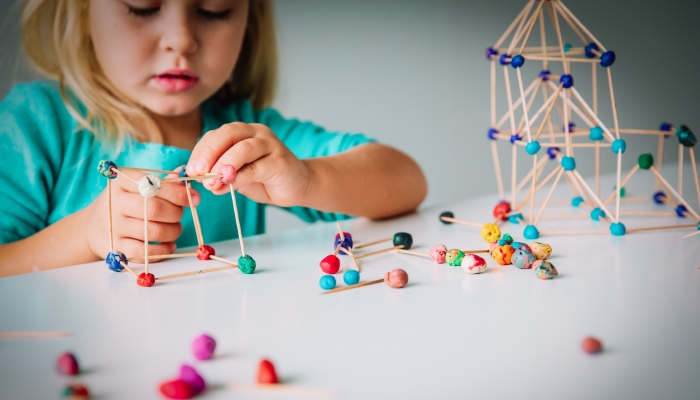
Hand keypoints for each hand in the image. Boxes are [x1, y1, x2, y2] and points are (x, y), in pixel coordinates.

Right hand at [84, 169, 199, 260]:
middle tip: (179, 215)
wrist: (93, 227)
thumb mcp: (138, 187)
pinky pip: (146, 252)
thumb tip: (185, 176)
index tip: (195, 199)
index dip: (179, 193)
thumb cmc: (125, 203)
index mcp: (122, 182)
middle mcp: (115, 202)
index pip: (155, 185)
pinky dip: (163, 250)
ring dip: (173, 232)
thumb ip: (162, 182)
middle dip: (176, 213)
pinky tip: (169, 245)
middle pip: (155, 209)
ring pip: (153, 232)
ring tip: (175, 229)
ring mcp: (114, 226)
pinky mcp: (115, 248)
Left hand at [185, 122, 309, 205]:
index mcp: (243, 132)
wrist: (298, 186)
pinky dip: (239, 178)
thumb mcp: (237, 176)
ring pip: (243, 148)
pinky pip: (256, 168)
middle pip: (229, 134)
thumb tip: (198, 181)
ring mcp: (271, 145)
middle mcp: (257, 133)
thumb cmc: (265, 179)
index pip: (216, 134)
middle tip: (198, 172)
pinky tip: (228, 187)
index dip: (200, 150)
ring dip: (224, 165)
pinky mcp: (281, 161)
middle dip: (209, 152)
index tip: (189, 170)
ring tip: (212, 182)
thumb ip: (219, 175)